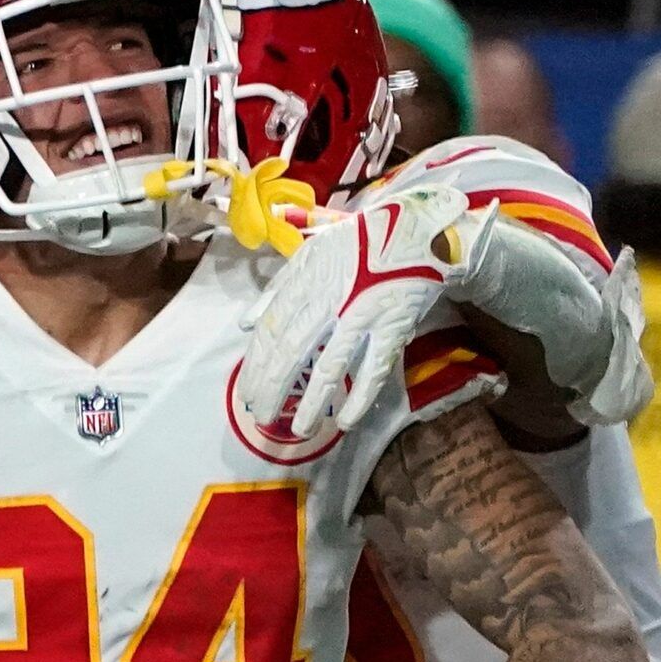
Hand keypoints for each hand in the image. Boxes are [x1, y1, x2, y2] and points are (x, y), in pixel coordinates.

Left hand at [237, 184, 479, 435]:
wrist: (416, 231)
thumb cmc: (358, 245)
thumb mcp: (310, 255)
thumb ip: (276, 289)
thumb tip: (245, 324)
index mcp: (305, 281)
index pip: (272, 330)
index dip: (257, 364)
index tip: (246, 391)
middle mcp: (329, 300)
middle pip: (292, 351)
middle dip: (272, 387)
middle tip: (261, 414)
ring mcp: (362, 315)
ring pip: (330, 366)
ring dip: (311, 402)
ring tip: (297, 430)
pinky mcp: (394, 327)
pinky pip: (374, 369)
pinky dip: (359, 398)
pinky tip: (344, 421)